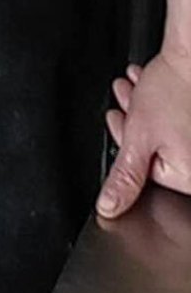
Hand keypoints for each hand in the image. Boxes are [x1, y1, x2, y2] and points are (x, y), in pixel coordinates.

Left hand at [97, 50, 190, 217]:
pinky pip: (176, 120)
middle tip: (124, 100)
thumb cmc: (175, 89)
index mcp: (189, 177)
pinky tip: (149, 85)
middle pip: (153, 151)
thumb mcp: (139, 136)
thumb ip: (124, 176)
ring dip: (143, 109)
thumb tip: (110, 207)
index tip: (117, 120)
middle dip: (133, 121)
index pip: (145, 172)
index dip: (126, 143)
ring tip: (134, 87)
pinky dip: (160, 104)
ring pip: (162, 131)